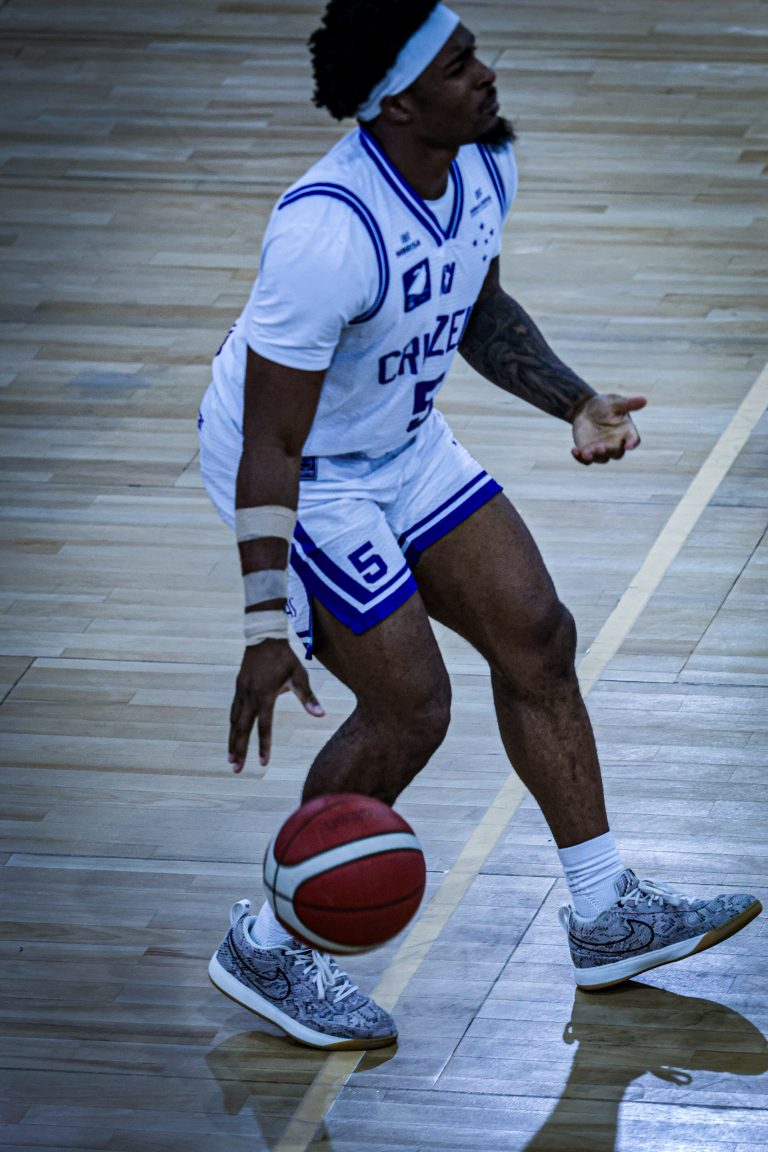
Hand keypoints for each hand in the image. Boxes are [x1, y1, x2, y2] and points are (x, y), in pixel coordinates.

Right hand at [228, 640, 323, 773]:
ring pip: (234, 722)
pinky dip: (232, 726)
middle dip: (239, 750)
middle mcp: (250, 696)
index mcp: (265, 695)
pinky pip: (233, 711)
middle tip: (236, 770)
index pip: (264, 726)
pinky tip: (233, 735)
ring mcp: (241, 692)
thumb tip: (321, 715)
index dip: (264, 746)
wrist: (264, 637)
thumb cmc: (285, 658)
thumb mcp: (299, 675)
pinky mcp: (238, 688)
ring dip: (232, 741)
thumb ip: (308, 697)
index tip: (263, 763)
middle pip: (243, 729)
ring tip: (231, 758)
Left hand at [571, 393, 646, 464]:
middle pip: (616, 453)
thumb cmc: (604, 405)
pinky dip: (580, 458)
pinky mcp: (589, 452)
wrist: (585, 410)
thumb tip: (644, 400)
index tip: (629, 445)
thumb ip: (628, 404)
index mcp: (626, 431)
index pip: (633, 440)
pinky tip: (574, 451)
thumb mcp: (615, 402)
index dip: (632, 443)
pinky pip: (586, 460)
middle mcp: (617, 443)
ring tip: (585, 453)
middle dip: (608, 451)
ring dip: (594, 457)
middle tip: (600, 447)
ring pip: (601, 459)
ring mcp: (602, 449)